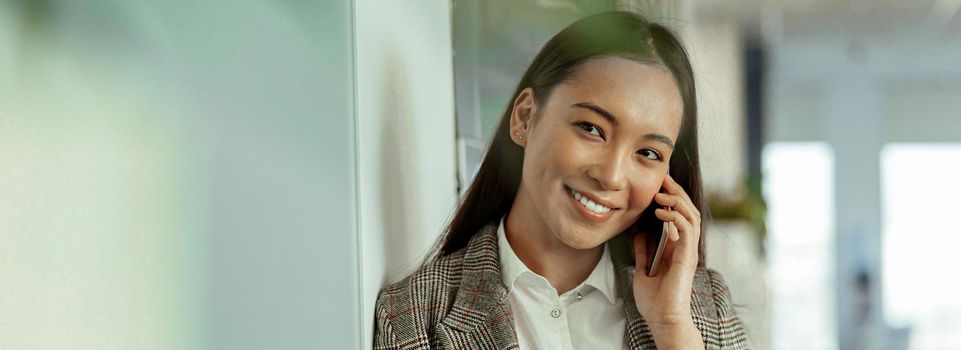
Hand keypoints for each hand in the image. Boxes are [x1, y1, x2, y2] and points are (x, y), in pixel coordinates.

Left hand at [632, 174, 702, 335]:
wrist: (661, 318)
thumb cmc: (654, 300)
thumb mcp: (643, 269)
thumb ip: (643, 251)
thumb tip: (638, 234)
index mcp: (676, 248)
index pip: (679, 215)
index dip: (670, 197)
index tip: (657, 184)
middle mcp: (685, 246)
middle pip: (687, 210)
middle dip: (675, 192)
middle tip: (663, 179)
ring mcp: (689, 251)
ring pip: (691, 215)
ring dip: (676, 201)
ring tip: (660, 194)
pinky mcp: (688, 257)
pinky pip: (687, 229)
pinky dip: (676, 217)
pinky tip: (661, 213)